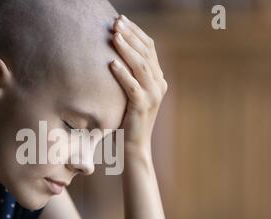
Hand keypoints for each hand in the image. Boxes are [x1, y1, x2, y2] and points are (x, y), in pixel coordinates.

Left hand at [110, 15, 167, 158]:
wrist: (134, 146)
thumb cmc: (127, 118)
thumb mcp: (132, 93)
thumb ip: (130, 76)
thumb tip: (113, 54)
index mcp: (158, 78)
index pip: (149, 48)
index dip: (136, 32)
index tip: (122, 20)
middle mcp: (159, 84)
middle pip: (146, 53)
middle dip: (130, 35)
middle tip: (116, 22)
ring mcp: (152, 96)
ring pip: (140, 66)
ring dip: (126, 49)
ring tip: (113, 36)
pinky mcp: (142, 107)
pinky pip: (132, 86)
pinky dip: (122, 74)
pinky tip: (111, 63)